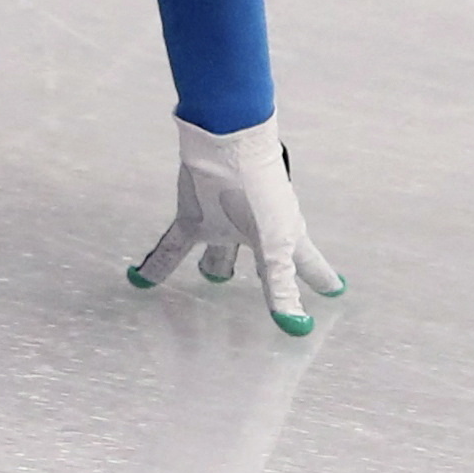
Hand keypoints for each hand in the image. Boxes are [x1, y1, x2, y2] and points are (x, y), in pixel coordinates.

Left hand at [127, 115, 345, 335]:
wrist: (226, 145)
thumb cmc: (261, 194)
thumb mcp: (276, 246)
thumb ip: (281, 287)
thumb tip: (297, 327)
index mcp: (285, 239)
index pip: (307, 267)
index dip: (320, 278)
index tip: (335, 290)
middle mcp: (257, 233)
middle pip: (265, 261)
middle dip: (268, 277)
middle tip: (271, 294)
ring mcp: (225, 224)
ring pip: (219, 252)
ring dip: (214, 267)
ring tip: (209, 277)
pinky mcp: (192, 218)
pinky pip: (172, 248)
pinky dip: (155, 268)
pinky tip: (138, 281)